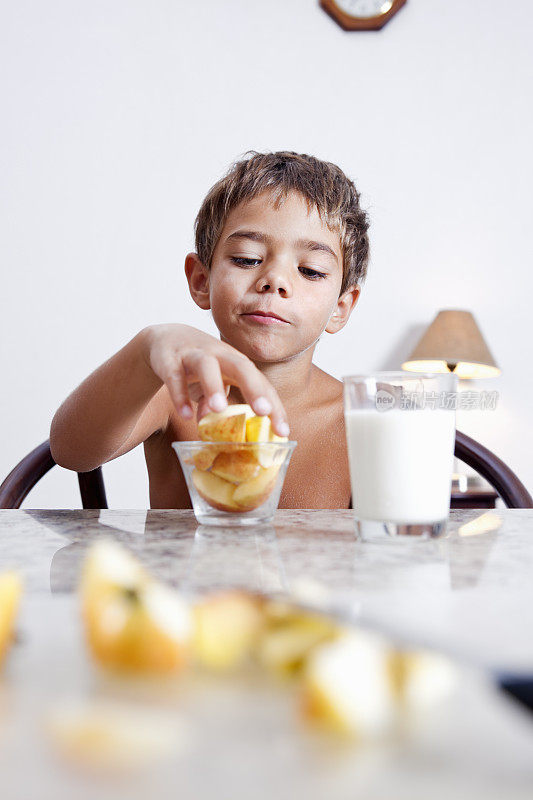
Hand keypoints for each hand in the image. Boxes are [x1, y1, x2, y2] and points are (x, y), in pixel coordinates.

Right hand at [142, 324, 289, 436]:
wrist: (165, 339)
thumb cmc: (200, 364)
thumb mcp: (217, 382)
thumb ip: (223, 406)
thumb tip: (223, 433)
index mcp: (237, 363)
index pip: (261, 383)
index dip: (274, 406)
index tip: (283, 431)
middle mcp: (219, 355)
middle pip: (241, 367)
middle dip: (254, 388)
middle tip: (263, 411)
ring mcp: (194, 355)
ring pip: (206, 366)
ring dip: (213, 386)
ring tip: (218, 409)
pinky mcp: (169, 359)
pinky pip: (175, 376)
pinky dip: (179, 395)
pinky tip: (185, 414)